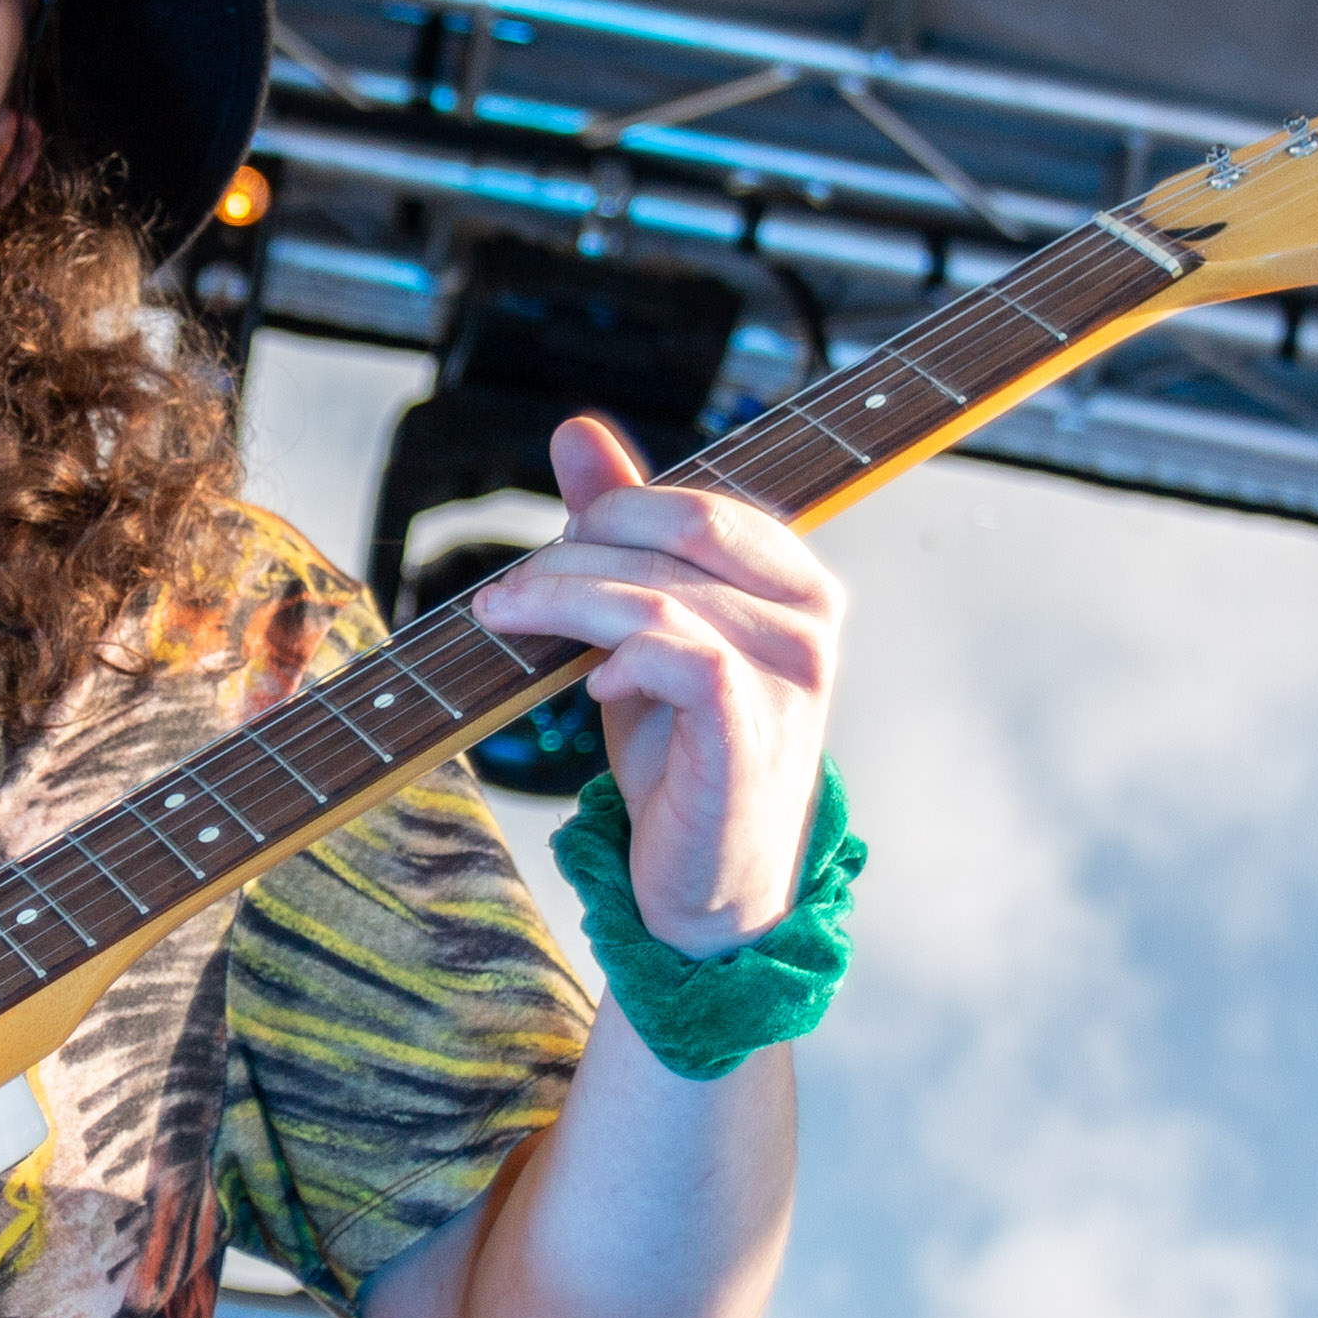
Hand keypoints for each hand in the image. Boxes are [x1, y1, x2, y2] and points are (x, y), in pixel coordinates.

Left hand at [463, 415, 848, 957]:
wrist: (711, 885)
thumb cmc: (681, 755)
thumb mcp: (644, 628)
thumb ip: (622, 531)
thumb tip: (576, 432)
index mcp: (797, 581)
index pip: (701, 504)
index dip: (616, 509)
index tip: (553, 547)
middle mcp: (810, 620)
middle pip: (677, 533)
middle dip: (575, 550)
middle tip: (507, 593)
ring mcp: (792, 676)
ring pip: (659, 593)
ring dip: (564, 599)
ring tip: (507, 623)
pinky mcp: (751, 729)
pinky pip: (676, 654)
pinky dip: (617, 653)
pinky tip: (591, 684)